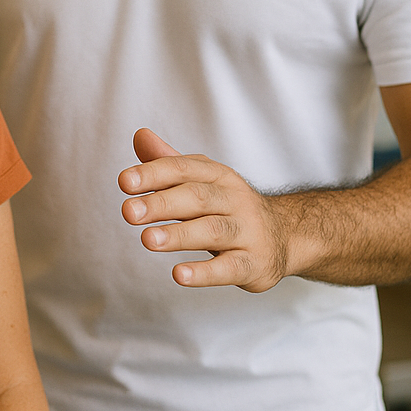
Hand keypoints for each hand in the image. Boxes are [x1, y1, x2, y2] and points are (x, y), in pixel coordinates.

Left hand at [118, 128, 294, 291]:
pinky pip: (229, 268)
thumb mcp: (203, 181)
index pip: (184, 170)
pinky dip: (204, 272)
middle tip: (128, 212)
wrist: (286, 235)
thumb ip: (168, 163)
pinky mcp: (253, 264)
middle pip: (198, 198)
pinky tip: (179, 274)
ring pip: (213, 231)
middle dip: (162, 203)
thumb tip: (139, 136)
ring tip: (148, 240)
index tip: (124, 182)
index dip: (154, 174)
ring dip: (179, 235)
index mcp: (218, 176)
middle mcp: (234, 200)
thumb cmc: (229, 206)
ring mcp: (246, 233)